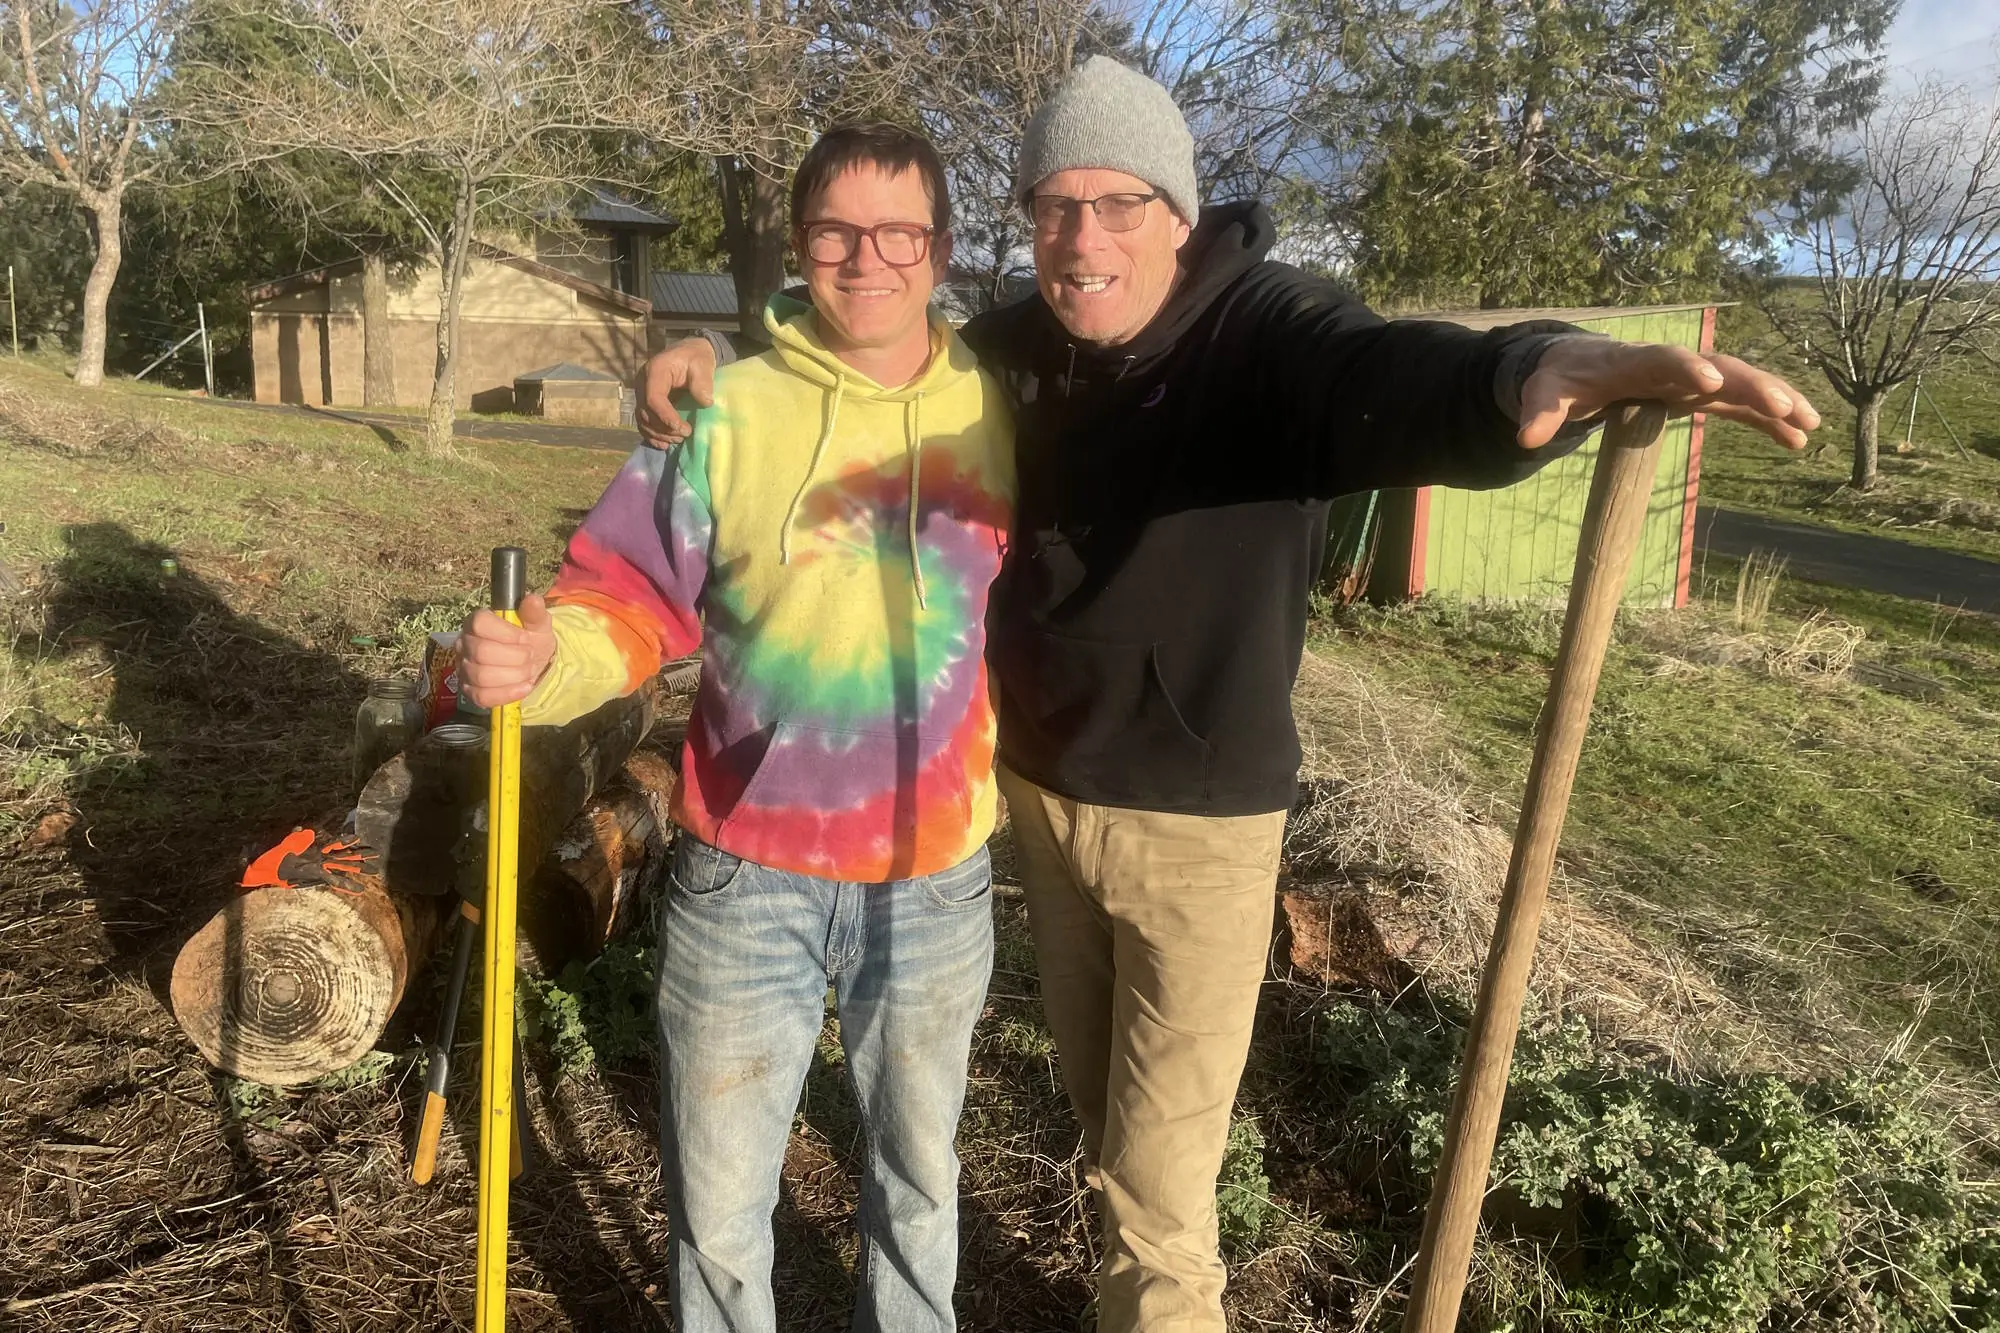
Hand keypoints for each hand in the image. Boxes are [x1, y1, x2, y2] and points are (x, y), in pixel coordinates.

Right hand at [461, 593, 555, 706]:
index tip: (525, 638)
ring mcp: (464, 668)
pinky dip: (507, 694)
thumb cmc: (530, 640)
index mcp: (477, 622)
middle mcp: (465, 644)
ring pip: (482, 676)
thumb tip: (532, 600)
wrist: (533, 663)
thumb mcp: (538, 624)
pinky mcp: (470, 690)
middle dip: (515, 657)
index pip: (479, 623)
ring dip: (514, 676)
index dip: (506, 633)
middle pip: (482, 652)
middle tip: (530, 656)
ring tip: (528, 671)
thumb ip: (535, 613)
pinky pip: (482, 696)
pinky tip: (524, 687)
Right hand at [634, 336, 718, 447]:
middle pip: (646, 412)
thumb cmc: (696, 358)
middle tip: (685, 435)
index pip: (654, 398)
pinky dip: (652, 435)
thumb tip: (705, 402)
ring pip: (642, 419)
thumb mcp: (703, 364)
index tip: (683, 429)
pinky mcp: (644, 401)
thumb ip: (703, 382)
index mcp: (655, 371)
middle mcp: (642, 382)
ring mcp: (641, 392)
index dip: (666, 416)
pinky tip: (664, 444)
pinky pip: (643, 421)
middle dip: (664, 428)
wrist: (690, 353)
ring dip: (659, 434)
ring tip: (678, 439)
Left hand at [1518, 338, 1820, 450]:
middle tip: (1782, 404)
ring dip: (1775, 401)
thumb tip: (1527, 438)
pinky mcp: (1702, 395)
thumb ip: (1539, 412)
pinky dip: (1768, 420)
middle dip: (1749, 384)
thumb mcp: (1544, 394)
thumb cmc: (1561, 379)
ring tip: (1809, 424)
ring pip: (1739, 385)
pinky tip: (1798, 440)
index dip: (1685, 367)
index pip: (1661, 359)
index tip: (1708, 381)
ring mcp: (1692, 378)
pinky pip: (1740, 406)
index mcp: (1631, 360)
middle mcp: (1671, 364)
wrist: (1576, 366)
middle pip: (1716, 368)